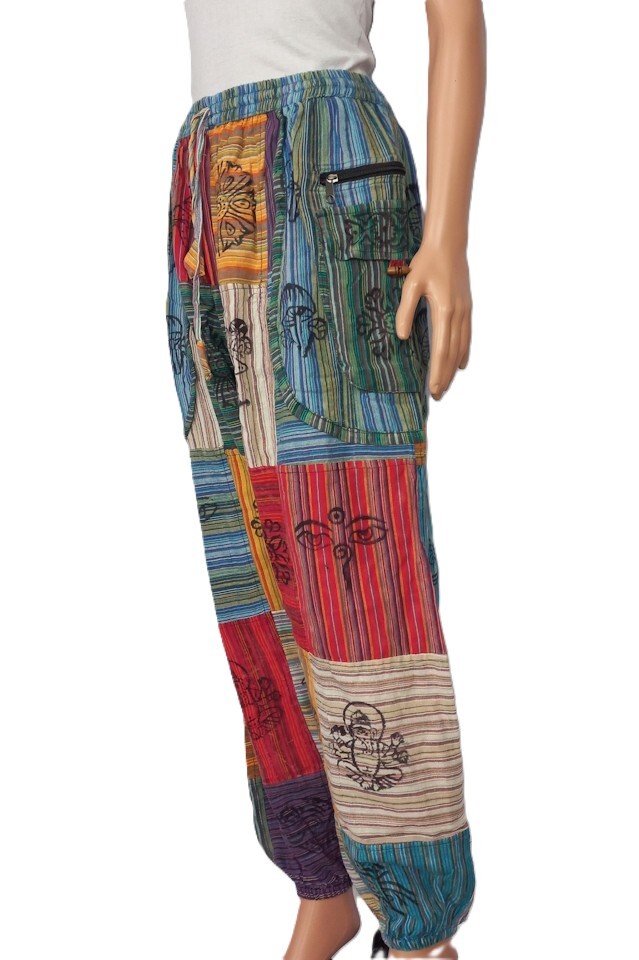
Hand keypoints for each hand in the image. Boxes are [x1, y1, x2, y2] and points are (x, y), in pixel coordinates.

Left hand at [394, 242, 471, 400]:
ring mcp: (465, 311)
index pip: (441, 351)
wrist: (448, 244)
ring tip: (448, 384)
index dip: (438, 373)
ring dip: (454, 368)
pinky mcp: (466, 307)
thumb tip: (401, 336)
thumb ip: (405, 311)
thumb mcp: (410, 285)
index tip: (433, 389)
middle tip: (438, 395)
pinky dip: (464, 352)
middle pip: (452, 354)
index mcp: (443, 312)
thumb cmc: (426, 263)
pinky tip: (461, 363)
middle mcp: (457, 315)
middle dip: (446, 377)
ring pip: (461, 347)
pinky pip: (467, 335)